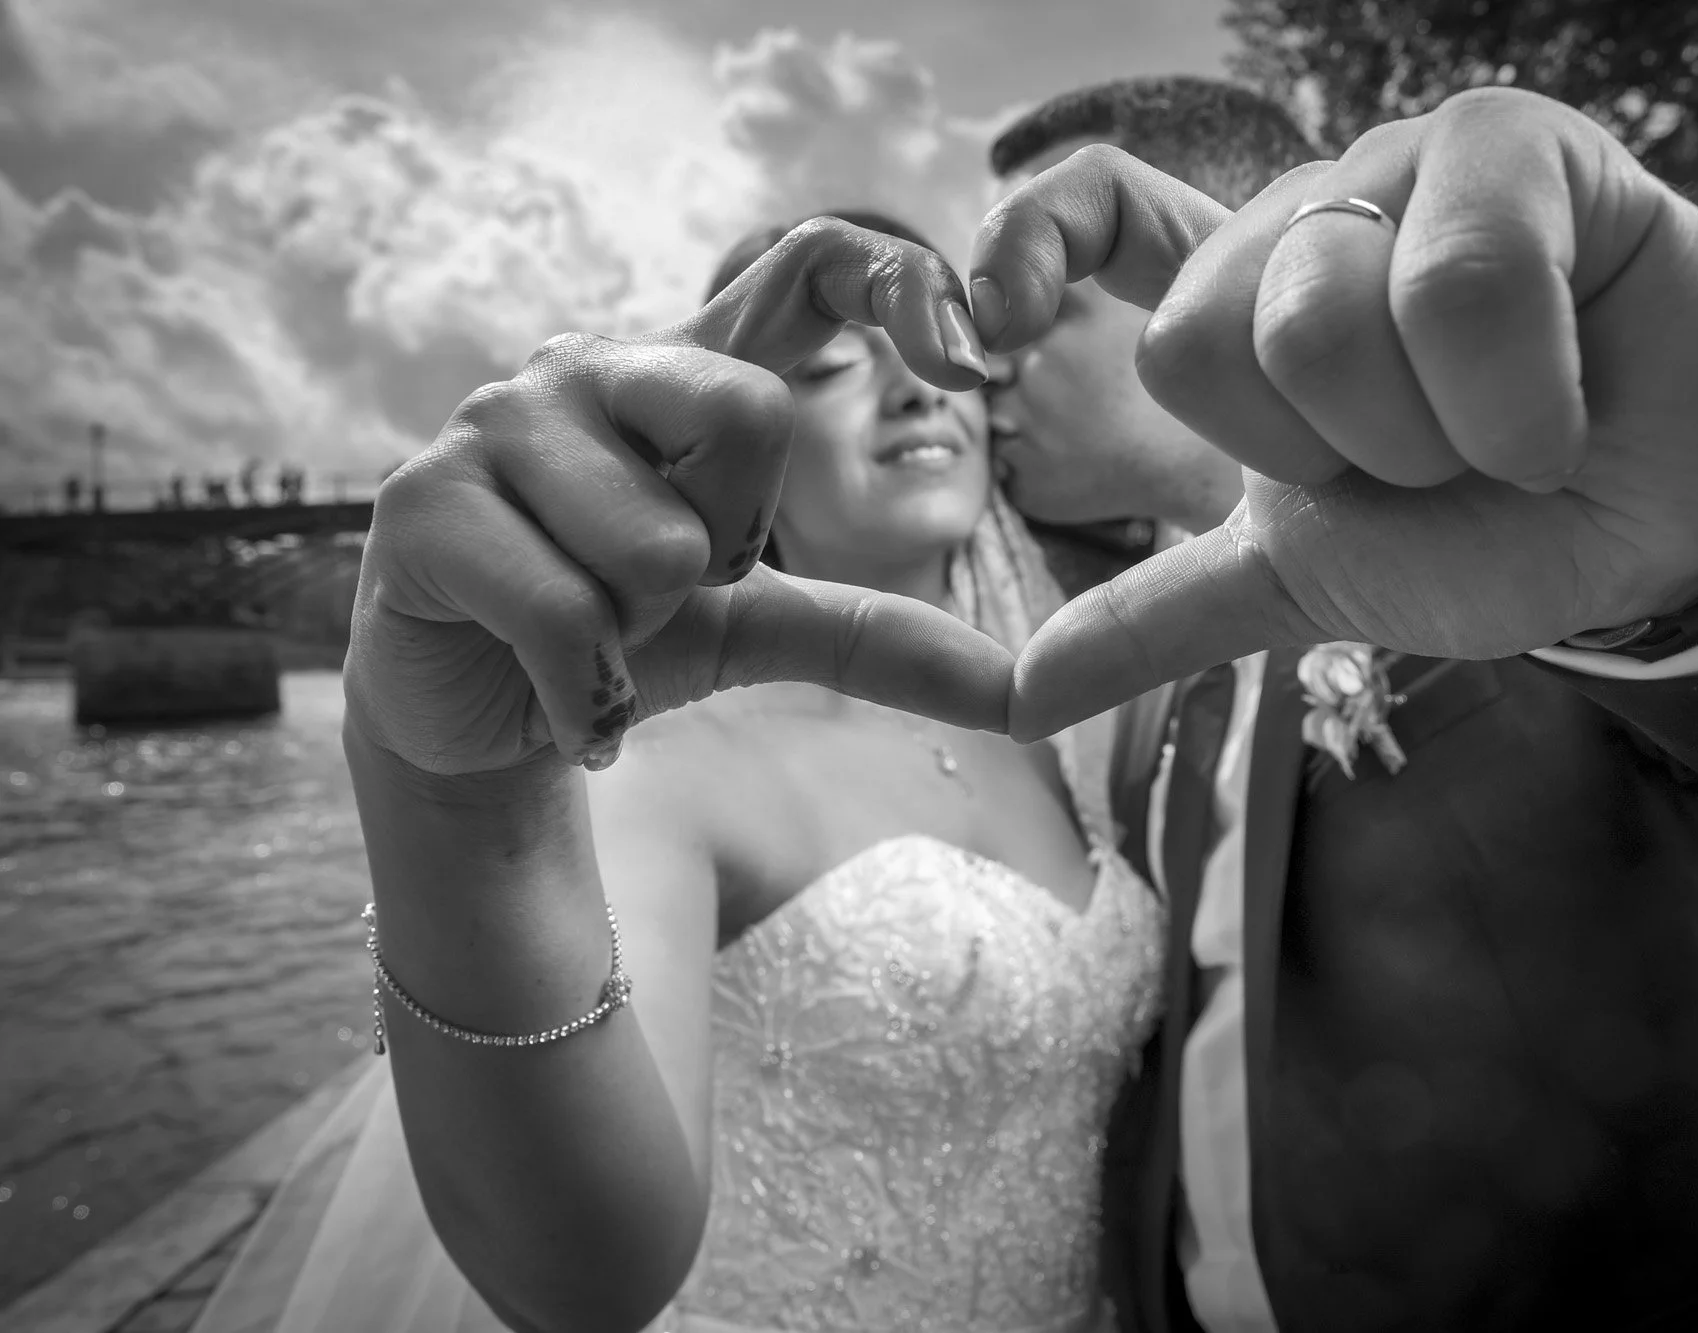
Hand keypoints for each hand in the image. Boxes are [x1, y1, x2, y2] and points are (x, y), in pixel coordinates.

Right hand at [345, 218, 1007, 775]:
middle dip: (724, 548)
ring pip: (656, 546)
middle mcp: (592, 365)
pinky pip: (569, 619)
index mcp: (685, 372)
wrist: (477, 720)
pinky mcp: (423, 505)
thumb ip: (878, 637)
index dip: (892, 281)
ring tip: (586, 632)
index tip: (969, 355)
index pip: (804, 267)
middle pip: (752, 415)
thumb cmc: (618, 638)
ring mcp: (497, 422)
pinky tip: (553, 696)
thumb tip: (1021, 696)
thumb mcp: (762, 628)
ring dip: (638, 634)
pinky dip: (583, 695)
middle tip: (658, 588)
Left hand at [971, 89, 1697, 738]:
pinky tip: (1562, 411)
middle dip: (1322, 459)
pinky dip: (1514, 404)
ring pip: (1317, 314)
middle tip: (1421, 465)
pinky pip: (1457, 282)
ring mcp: (1404, 171)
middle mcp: (1305, 222)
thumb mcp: (1304, 583)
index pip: (1097, 212)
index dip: (1030, 245)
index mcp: (1241, 306)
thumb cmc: (1492, 531)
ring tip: (1502, 436)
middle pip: (1200, 338)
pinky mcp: (1517, 151)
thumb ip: (1162, 617)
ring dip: (1425, 439)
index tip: (996, 329)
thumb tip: (1014, 695)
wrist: (1673, 525)